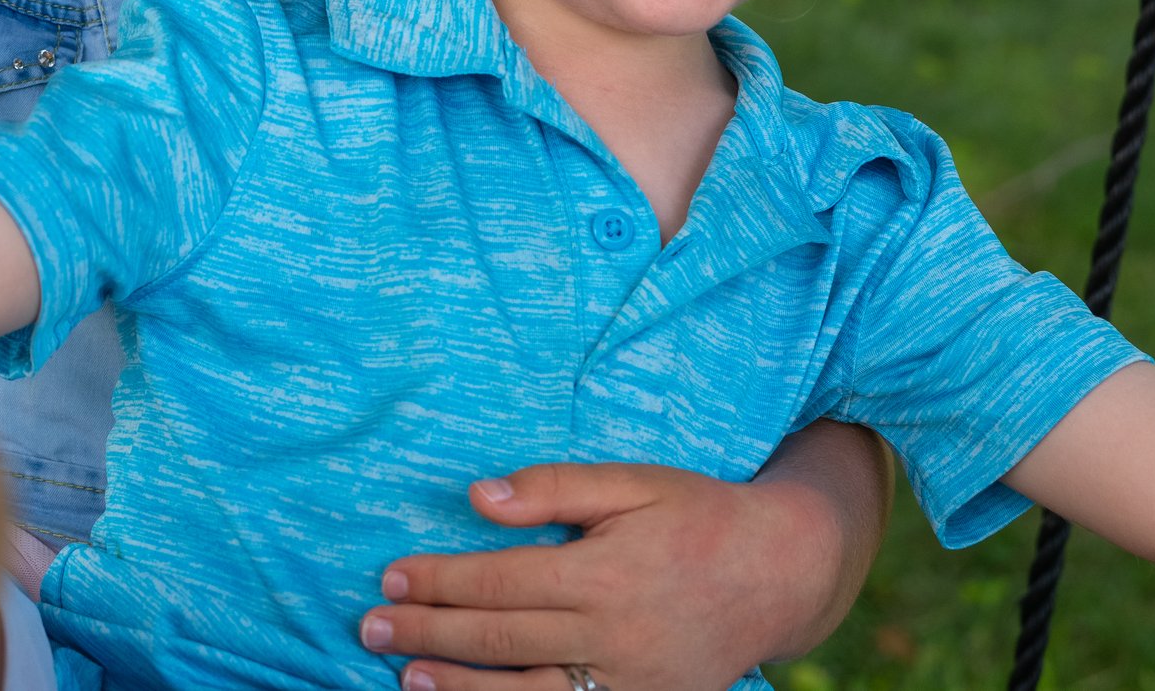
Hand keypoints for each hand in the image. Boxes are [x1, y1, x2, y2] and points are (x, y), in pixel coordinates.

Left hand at [361, 463, 859, 690]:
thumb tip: (481, 497)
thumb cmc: (700, 515)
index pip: (499, 580)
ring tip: (405, 675)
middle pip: (499, 636)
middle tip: (371, 627)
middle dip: (428, 631)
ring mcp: (628, 680)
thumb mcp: (634, 483)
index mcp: (604, 572)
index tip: (392, 574)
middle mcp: (611, 634)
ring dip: (458, 684)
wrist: (783, 572)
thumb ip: (556, 488)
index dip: (440, 579)